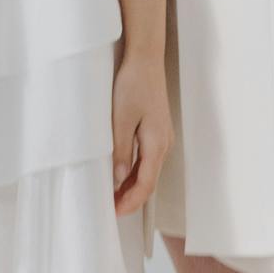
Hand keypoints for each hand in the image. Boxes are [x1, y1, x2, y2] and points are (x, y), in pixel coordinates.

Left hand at [112, 52, 171, 214]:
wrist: (145, 59)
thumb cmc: (133, 85)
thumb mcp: (120, 120)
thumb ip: (120, 151)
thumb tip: (118, 180)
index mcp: (157, 144)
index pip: (146, 185)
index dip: (130, 203)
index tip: (114, 213)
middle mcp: (164, 144)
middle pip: (149, 182)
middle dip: (130, 199)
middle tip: (109, 209)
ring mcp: (162, 137)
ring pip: (148, 171)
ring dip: (132, 187)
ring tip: (112, 196)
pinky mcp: (157, 131)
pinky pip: (147, 159)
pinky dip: (135, 172)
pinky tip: (121, 175)